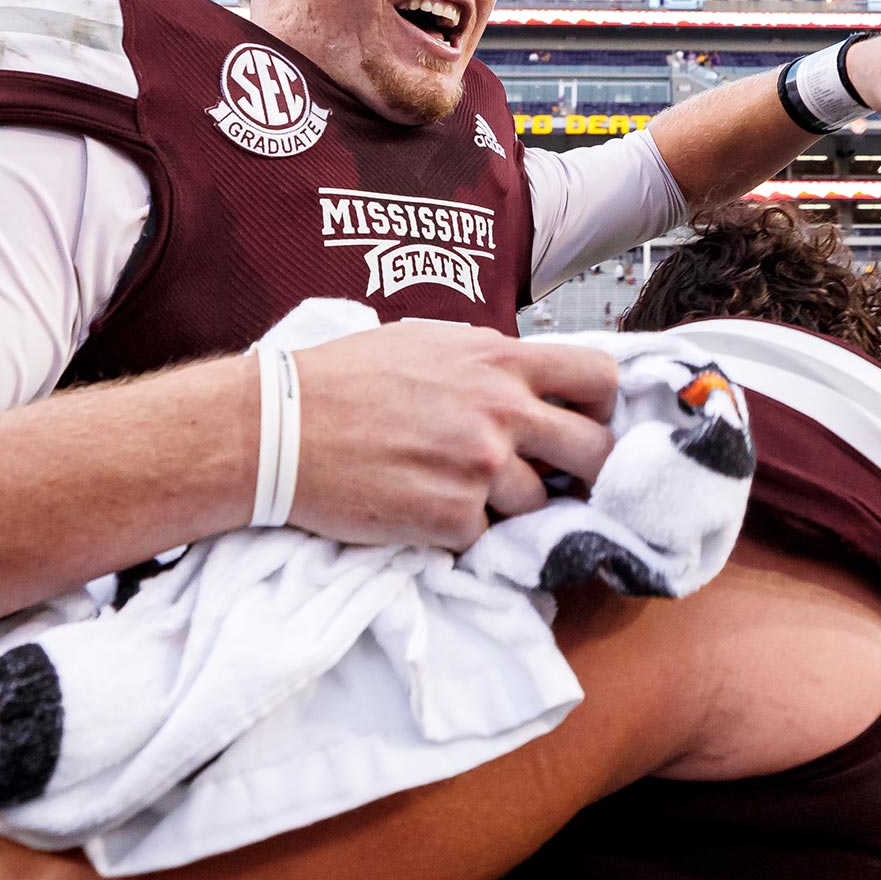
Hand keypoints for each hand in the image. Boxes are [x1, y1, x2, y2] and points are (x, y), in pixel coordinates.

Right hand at [288, 323, 618, 550]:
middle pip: (596, 452)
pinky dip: (463, 532)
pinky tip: (425, 509)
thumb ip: (490, 362)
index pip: (599, 379)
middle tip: (550, 479)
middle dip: (581, 472)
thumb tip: (532, 382)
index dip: (601, 408)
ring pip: (540, 504)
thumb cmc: (345, 379)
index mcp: (500, 359)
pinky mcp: (452, 519)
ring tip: (460, 491)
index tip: (579, 424)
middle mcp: (501, 411)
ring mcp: (480, 468)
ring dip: (511, 507)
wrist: (280, 429)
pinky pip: (487, 537)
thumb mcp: (430, 343)